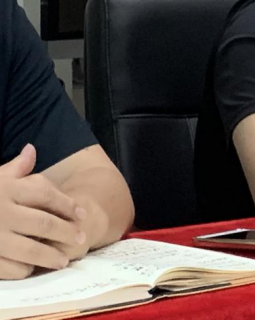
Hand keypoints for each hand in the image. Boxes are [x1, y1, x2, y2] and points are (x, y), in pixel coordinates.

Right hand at [0, 145, 86, 279]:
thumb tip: (31, 149)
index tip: (82, 214)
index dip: (67, 205)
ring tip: (64, 260)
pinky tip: (32, 268)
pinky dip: (24, 269)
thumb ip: (15, 168)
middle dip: (66, 232)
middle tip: (81, 238)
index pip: (46, 195)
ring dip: (50, 256)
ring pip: (30, 249)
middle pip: (44, 224)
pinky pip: (9, 268)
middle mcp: (1, 212)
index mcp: (7, 189)